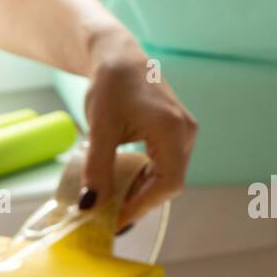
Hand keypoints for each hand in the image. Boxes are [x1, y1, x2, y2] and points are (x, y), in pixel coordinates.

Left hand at [81, 32, 197, 228]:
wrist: (119, 57)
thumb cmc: (111, 83)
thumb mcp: (99, 128)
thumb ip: (97, 168)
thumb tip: (91, 205)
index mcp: (173, 129)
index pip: (168, 183)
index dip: (142, 206)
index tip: (115, 220)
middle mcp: (185, 133)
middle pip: (169, 184)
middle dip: (139, 202)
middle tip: (109, 218)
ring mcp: (183, 133)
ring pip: (166, 177)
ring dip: (140, 193)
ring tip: (111, 205)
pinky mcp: (175, 134)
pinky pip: (164, 166)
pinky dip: (143, 180)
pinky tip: (121, 187)